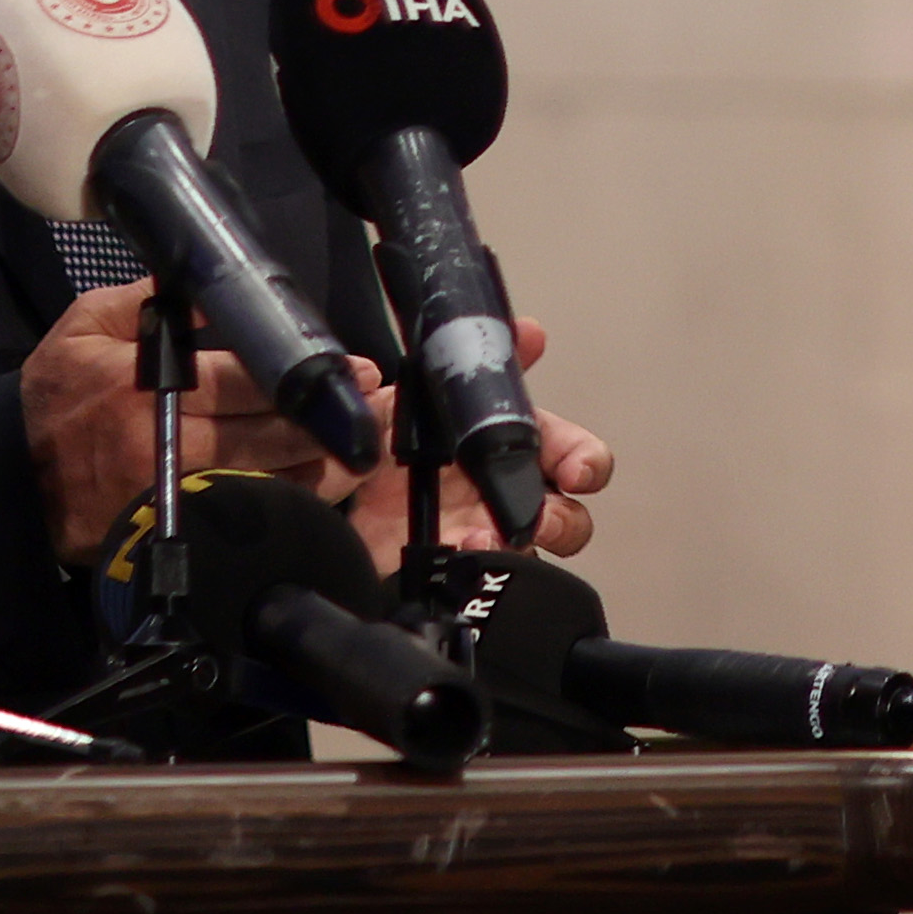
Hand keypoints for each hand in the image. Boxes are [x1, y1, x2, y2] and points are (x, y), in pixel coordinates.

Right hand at [20, 280, 373, 561]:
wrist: (8, 478)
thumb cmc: (55, 394)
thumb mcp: (86, 326)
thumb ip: (149, 298)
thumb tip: (212, 283)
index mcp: (146, 384)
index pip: (246, 378)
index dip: (306, 375)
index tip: (356, 369)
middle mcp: (164, 441)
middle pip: (270, 433)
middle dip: (332, 419)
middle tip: (382, 404)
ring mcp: (170, 492)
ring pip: (269, 481)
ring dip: (327, 464)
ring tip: (372, 444)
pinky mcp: (172, 527)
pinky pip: (246, 515)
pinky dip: (291, 500)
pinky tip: (327, 485)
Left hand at [343, 317, 618, 571]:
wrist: (327, 483)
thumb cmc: (383, 435)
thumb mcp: (415, 392)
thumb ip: (468, 363)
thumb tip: (530, 334)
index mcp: (508, 444)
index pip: (572, 453)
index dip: (585, 460)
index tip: (577, 470)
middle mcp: (504, 493)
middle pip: (569, 516)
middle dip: (566, 519)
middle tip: (542, 516)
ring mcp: (481, 535)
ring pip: (533, 555)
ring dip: (523, 548)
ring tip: (495, 539)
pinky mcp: (451, 568)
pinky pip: (484, 579)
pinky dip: (481, 570)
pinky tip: (460, 553)